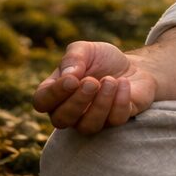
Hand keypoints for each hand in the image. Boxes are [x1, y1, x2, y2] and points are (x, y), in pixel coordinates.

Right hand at [33, 41, 157, 134]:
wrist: (134, 66)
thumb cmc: (103, 59)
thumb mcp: (86, 50)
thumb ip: (72, 58)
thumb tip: (68, 75)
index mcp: (55, 93)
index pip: (42, 102)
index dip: (54, 94)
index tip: (72, 79)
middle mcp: (69, 112)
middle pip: (61, 120)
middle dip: (77, 101)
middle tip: (92, 82)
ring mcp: (92, 119)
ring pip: (88, 126)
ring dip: (100, 103)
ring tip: (111, 80)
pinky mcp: (115, 120)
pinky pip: (114, 120)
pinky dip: (120, 101)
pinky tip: (123, 83)